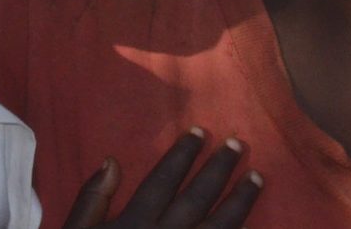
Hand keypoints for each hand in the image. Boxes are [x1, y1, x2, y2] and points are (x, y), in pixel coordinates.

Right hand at [62, 127, 262, 227]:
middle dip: (219, 169)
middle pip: (197, 198)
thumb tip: (112, 161)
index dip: (182, 155)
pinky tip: (252, 225)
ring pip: (219, 228)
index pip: (163, 181)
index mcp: (133, 225)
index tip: (200, 131)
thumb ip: (92, 199)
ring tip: (258, 178)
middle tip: (240, 143)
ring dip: (241, 202)